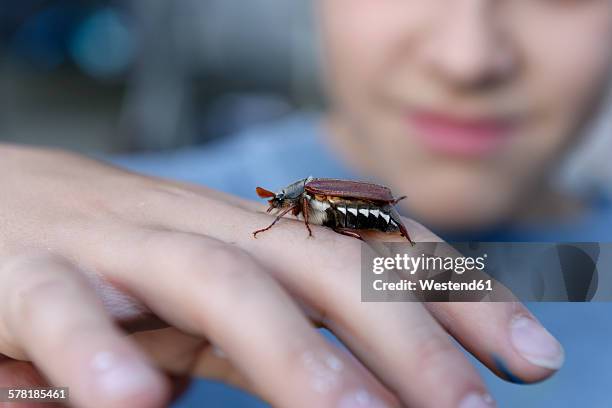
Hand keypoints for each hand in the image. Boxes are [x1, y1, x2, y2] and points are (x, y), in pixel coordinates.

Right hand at [0, 144, 563, 407]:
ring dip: (287, 350)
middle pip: (317, 263)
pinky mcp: (27, 281)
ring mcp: (115, 251)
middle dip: (402, 329)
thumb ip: (275, 337)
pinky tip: (136, 407)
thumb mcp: (209, 294)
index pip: (368, 251)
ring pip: (215, 282)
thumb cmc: (114, 261)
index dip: (454, 293)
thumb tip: (360, 391)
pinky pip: (65, 313)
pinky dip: (99, 357)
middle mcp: (199, 232)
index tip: (531, 357)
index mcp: (247, 235)